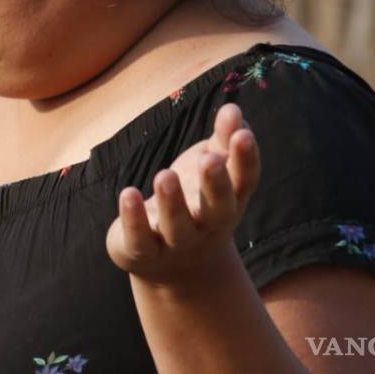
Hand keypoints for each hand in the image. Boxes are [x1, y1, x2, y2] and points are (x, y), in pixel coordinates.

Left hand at [106, 103, 259, 287]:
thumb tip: (233, 108)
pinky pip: (139, 239)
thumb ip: (222, 139)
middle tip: (209, 159)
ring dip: (173, 202)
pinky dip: (134, 218)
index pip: (244, 183)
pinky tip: (129, 193)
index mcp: (230, 203)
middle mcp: (207, 227)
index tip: (243, 134)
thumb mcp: (210, 168)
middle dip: (215, 186)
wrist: (170, 265)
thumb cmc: (196, 201)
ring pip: (177, 227)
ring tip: (165, 174)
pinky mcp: (143, 251)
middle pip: (218, 211)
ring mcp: (176, 243)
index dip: (246, 160)